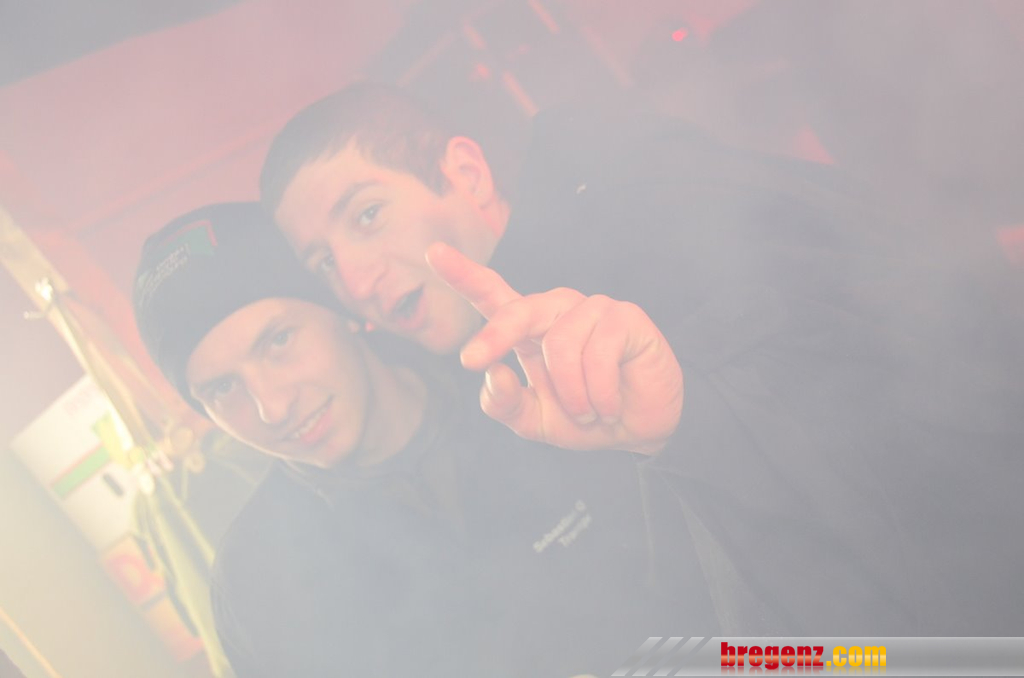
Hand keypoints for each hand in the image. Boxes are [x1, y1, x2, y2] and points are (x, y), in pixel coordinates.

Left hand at [426, 243, 682, 454]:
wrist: (638, 431)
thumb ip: (505, 402)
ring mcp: (592, 309)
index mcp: (528, 330)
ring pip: (560, 344)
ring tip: (589, 412)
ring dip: (572, 395)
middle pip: (517, 309)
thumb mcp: (534, 420)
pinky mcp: (625, 317)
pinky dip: (600, 393)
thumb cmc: (584, 418)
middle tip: (473, 360)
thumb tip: (493, 372)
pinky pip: (599, 354)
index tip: (434, 253)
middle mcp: (556, 311)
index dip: (463, 274)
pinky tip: (610, 406)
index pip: (493, 296)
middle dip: (495, 334)